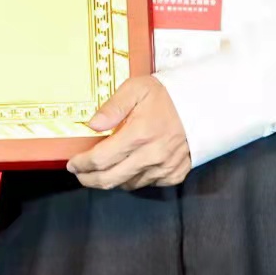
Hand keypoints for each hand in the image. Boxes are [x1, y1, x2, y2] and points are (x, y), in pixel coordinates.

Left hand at [65, 75, 191, 190]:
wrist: (203, 104)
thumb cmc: (167, 94)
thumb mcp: (136, 89)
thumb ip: (112, 107)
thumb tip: (92, 124)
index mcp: (139, 134)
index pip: (101, 159)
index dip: (82, 165)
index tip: (73, 164)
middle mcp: (151, 155)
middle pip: (111, 179)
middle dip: (89, 179)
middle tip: (80, 173)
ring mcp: (164, 167)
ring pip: (128, 185)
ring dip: (111, 180)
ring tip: (101, 170)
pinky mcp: (175, 174)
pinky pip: (147, 184)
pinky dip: (133, 179)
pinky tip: (128, 167)